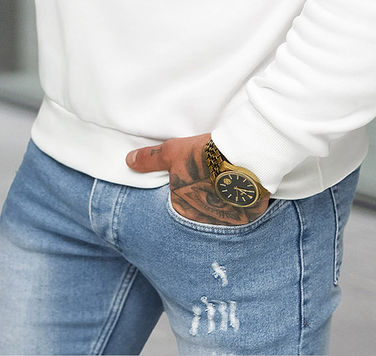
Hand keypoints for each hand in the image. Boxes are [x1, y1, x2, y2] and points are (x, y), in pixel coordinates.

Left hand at [127, 133, 269, 225]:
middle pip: (200, 213)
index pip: (179, 206)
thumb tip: (129, 161)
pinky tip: (241, 190)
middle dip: (203, 201)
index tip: (193, 180)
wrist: (242, 157)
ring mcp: (226, 223)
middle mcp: (202, 222)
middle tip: (210, 183)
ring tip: (226, 185)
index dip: (186, 191)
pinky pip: (241, 214)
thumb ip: (150, 160)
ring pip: (221, 215)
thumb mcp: (172, 152)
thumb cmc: (204, 156)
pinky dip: (240, 205)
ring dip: (221, 205)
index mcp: (182, 209)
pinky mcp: (247, 218)